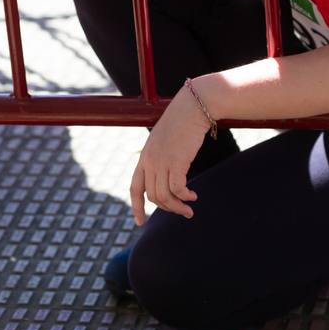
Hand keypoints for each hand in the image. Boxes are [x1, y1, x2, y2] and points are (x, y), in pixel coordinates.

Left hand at [128, 86, 210, 224]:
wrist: (192, 107)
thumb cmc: (182, 122)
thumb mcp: (165, 141)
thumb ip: (162, 157)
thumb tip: (168, 176)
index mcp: (144, 157)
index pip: (135, 188)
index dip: (136, 207)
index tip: (140, 223)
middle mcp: (149, 161)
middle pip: (153, 196)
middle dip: (168, 209)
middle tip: (183, 212)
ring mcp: (162, 161)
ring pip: (165, 196)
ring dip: (178, 207)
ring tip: (189, 209)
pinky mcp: (177, 161)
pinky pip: (178, 188)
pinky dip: (185, 196)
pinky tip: (193, 196)